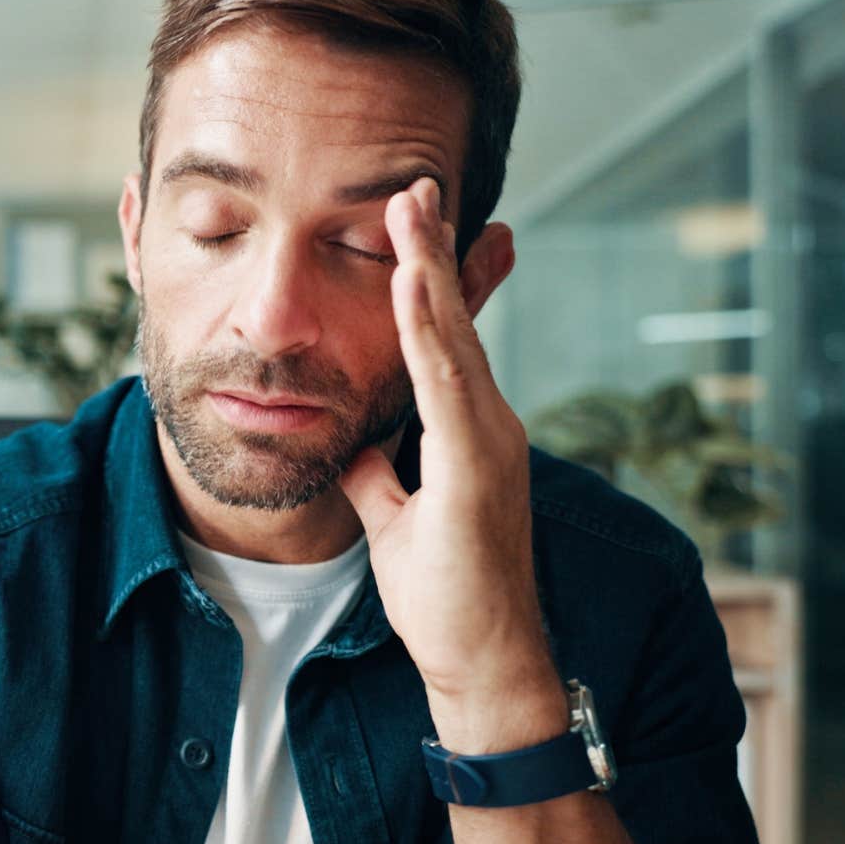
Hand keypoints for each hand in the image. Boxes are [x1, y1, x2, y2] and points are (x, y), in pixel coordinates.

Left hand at [338, 178, 564, 752]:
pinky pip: (445, 385)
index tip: (407, 220)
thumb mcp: (395, 521)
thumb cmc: (445, 596)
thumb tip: (355, 444)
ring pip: (452, 338)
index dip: (424, 279)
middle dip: (432, 250)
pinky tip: (409, 284)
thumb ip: (380, 477)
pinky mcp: (477, 468)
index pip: (439, 339)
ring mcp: (489, 442)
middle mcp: (487, 424)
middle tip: (416, 181)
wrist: (482, 662)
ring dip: (429, 268)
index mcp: (466, 431)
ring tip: (412, 205)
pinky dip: (426, 330)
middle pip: (451, 321)